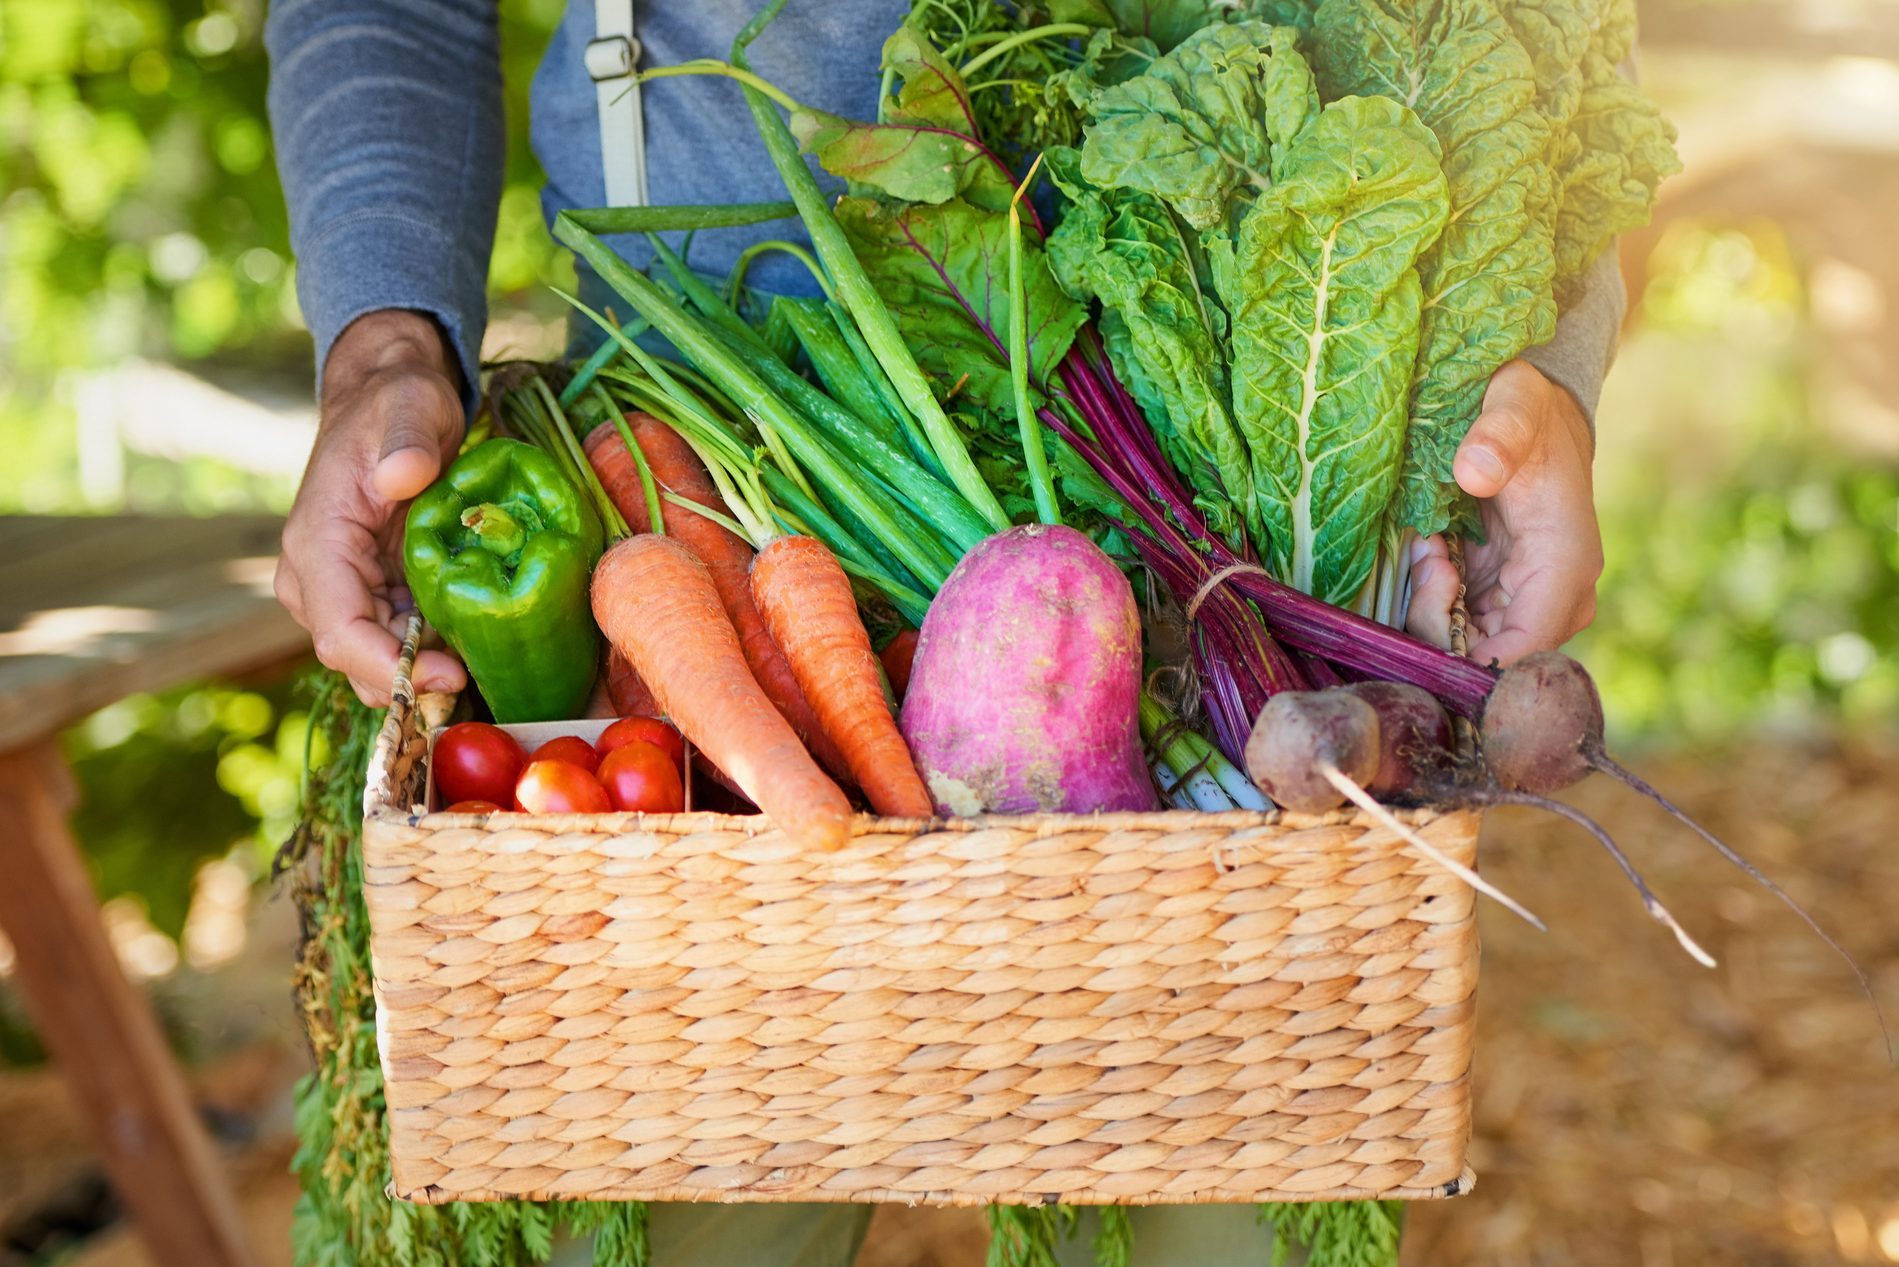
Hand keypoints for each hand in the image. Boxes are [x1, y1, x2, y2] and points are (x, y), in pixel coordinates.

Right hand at [275, 309, 469, 704]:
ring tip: (495, 681)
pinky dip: (441, 660)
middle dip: (417, 688)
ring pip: (382, 664)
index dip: (390, 666)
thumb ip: (407, 440)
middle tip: (486, 689)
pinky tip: (487, 662)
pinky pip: (406, 646)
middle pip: (359, 662)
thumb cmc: (396, 402)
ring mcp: (350, 593)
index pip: (339, 630)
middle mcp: (321, 581)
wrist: (393, 401)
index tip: (449, 676)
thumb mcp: (409, 406)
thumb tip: (404, 474)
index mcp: (317, 544)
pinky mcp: (380, 597)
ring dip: (433, 681)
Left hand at [1406, 359, 1603, 665]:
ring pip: (1465, 647)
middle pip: (1486, 659)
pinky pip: (1456, 624)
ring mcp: (1524, 604)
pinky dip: (1432, 595)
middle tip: (1428, 555)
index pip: (1523, 651)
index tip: (1432, 596)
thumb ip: (1500, 432)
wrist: (1537, 417)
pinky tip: (1432, 550)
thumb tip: (1475, 470)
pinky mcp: (1498, 600)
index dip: (1467, 655)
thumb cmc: (1530, 412)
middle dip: (1438, 619)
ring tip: (1431, 544)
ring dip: (1432, 604)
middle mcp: (1553, 599)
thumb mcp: (1516, 404)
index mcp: (1565, 566)